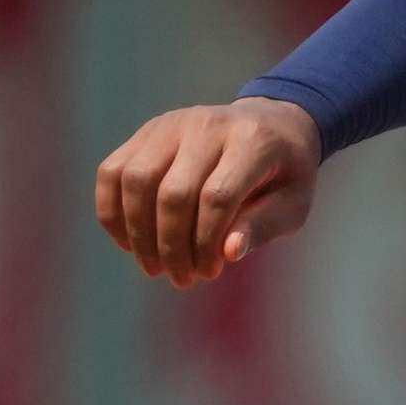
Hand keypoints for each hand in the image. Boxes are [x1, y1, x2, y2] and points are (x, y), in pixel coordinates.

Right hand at [92, 97, 322, 288]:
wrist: (270, 124)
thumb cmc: (285, 174)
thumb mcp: (293, 204)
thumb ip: (264, 227)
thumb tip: (228, 253)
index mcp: (251, 142)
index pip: (217, 197)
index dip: (207, 242)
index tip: (211, 273)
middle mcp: (205, 125)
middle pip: (173, 193)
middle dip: (172, 246)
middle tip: (182, 279)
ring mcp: (169, 124)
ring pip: (135, 181)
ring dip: (139, 234)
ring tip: (155, 268)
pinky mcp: (146, 132)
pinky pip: (112, 171)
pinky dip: (112, 211)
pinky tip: (128, 244)